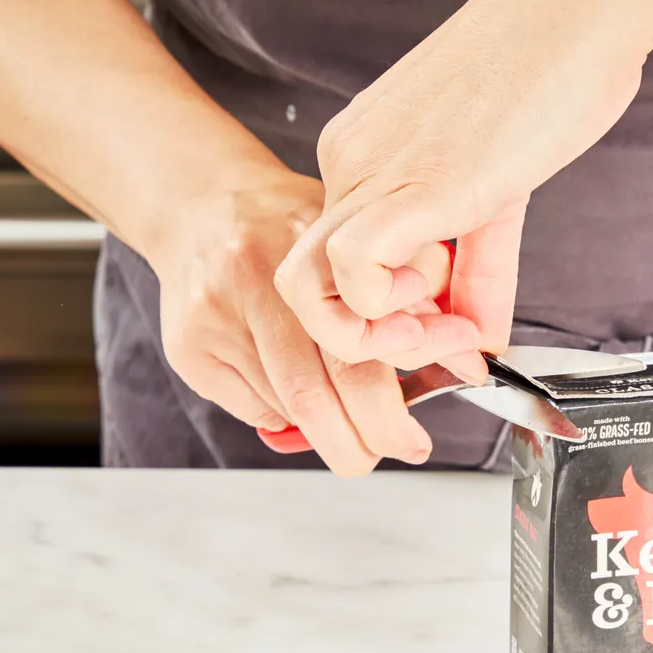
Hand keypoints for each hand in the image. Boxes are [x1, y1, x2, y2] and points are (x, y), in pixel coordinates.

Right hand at [150, 163, 457, 474]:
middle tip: (399, 449)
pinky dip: (289, 419)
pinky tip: (304, 400)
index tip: (420, 429)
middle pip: (315, 395)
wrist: (206, 203)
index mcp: (312, 251)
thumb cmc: (296, 227)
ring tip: (357, 429)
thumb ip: (413, 290)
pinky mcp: (189, 346)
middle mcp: (258, 282)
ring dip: (331, 431)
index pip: (361, 352)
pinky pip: (255, 409)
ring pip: (286, 409)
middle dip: (367, 439)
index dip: (396, 401)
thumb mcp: (366, 238)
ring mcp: (217, 317)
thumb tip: (463, 358)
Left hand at [274, 0, 652, 374]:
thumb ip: (480, 273)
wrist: (578, 11)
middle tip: (439, 343)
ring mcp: (373, 170)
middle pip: (304, 285)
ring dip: (374, 337)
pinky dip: (392, 310)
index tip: (451, 335)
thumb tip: (480, 339)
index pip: (335, 265)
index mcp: (364, 156)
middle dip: (364, 343)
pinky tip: (451, 300)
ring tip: (446, 326)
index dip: (386, 322)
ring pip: (312, 287)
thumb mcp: (500, 191)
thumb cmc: (548, 75)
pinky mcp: (415, 183)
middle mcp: (352, 163)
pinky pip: (354, 269)